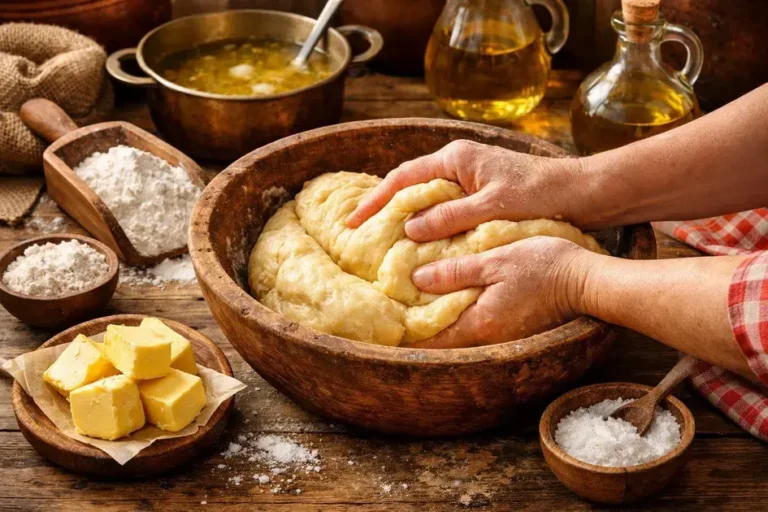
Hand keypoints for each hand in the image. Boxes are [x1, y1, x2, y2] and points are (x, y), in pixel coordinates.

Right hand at [346, 139, 580, 240]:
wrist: (579, 192)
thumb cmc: (538, 194)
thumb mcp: (492, 207)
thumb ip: (451, 217)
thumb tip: (409, 229)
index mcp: (455, 158)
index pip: (402, 178)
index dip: (375, 201)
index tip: (352, 222)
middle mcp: (456, 163)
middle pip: (408, 185)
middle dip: (382, 208)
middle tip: (358, 234)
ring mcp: (466, 177)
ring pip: (424, 197)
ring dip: (403, 217)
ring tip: (381, 241)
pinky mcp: (477, 193)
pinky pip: (441, 207)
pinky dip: (426, 223)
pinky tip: (418, 242)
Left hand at [403, 237, 592, 348]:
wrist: (586, 279)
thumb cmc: (543, 265)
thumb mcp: (495, 260)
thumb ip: (456, 272)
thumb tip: (417, 278)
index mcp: (479, 322)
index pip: (432, 339)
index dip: (406, 333)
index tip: (384, 323)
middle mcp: (487, 336)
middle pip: (442, 340)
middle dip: (418, 329)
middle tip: (392, 312)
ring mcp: (501, 335)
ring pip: (458, 334)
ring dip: (437, 323)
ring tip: (413, 305)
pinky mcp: (511, 328)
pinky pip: (474, 327)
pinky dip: (456, 317)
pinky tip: (448, 300)